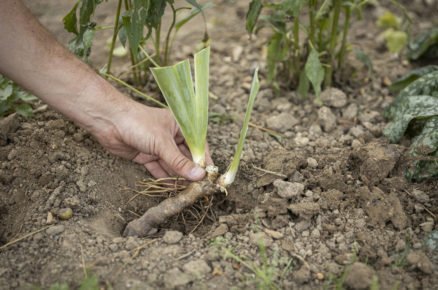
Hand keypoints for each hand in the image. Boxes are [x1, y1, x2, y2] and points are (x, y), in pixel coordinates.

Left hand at [92, 100, 211, 180]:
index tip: (210, 175)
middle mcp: (171, 136)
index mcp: (180, 126)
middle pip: (185, 157)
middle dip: (190, 172)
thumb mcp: (162, 143)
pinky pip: (159, 169)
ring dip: (178, 177)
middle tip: (199, 187)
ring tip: (187, 191)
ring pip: (172, 165)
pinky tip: (172, 189)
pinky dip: (165, 179)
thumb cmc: (138, 123)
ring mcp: (158, 147)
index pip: (197, 145)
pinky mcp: (146, 156)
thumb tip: (198, 176)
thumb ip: (179, 162)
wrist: (108, 121)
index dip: (204, 160)